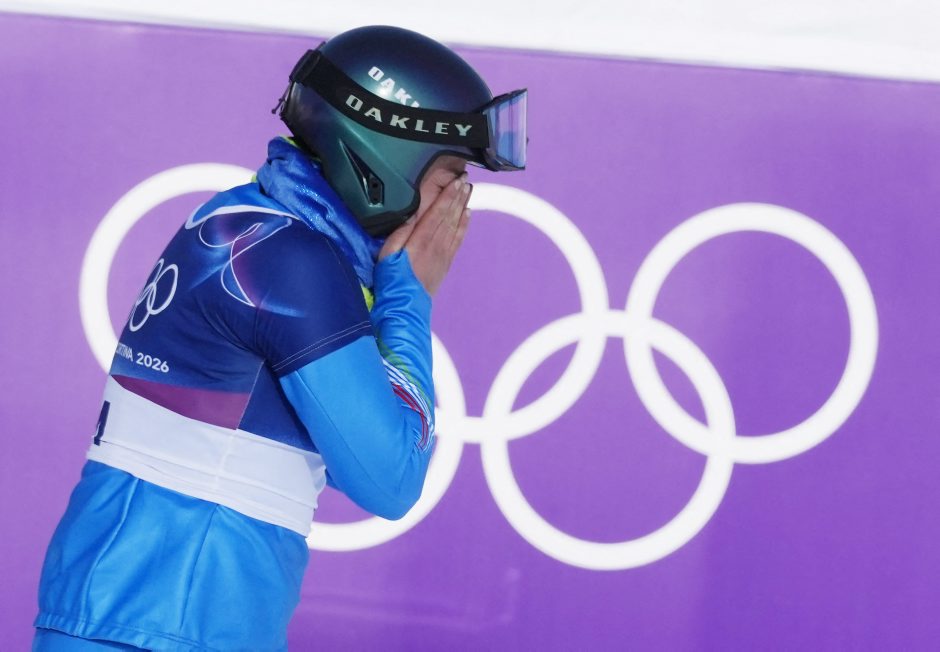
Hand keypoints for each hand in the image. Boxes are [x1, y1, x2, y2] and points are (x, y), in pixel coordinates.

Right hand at [378, 174, 471, 296]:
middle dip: (458, 196)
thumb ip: (401, 233)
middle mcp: (436, 245)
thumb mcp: (387, 254)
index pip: (438, 212)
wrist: (405, 307)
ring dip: (463, 206)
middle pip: (450, 216)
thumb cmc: (392, 280)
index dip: (448, 196)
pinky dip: (464, 225)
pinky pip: (458, 239)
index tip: (456, 182)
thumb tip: (414, 214)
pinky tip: (467, 215)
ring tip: (468, 191)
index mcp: (421, 240)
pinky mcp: (446, 262)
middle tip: (465, 180)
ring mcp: (443, 254)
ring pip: (456, 225)